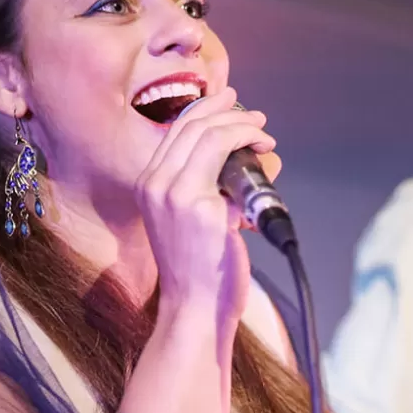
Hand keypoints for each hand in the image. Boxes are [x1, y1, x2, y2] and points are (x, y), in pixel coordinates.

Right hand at [134, 86, 278, 314]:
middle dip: (227, 111)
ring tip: (263, 132)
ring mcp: (175, 193)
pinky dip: (248, 141)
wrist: (194, 308)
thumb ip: (203, 190)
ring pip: (209, 133)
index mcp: (148, 186)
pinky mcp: (200, 204)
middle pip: (191, 125)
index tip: (228, 103)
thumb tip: (240, 163)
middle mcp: (155, 184)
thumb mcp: (190, 221)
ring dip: (242, 125)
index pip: (174, 132)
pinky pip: (226, 153)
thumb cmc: (198, 272)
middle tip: (255, 116)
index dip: (203, 110)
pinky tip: (264, 147)